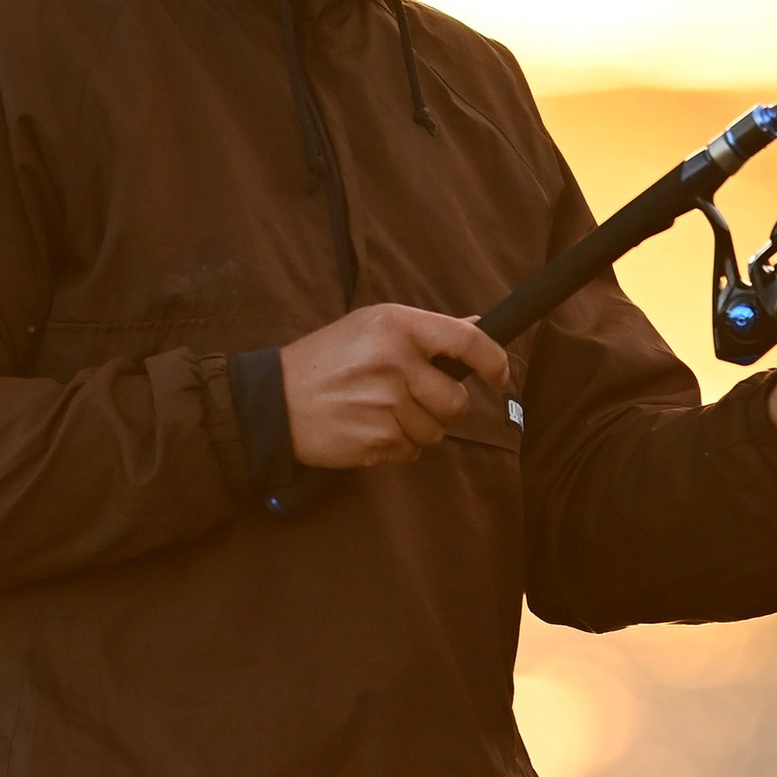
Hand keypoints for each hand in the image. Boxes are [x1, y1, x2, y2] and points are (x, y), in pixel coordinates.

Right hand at [277, 303, 509, 470]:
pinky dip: (399, 447)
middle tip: (415, 402)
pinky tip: (372, 430)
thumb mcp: (370, 328)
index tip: (500, 376)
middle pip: (456, 401)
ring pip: (436, 432)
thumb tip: (478, 324)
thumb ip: (425, 331)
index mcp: (396, 326)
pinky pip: (413, 452)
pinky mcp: (379, 439)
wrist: (276, 402)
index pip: (465, 339)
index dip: (493, 360)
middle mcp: (395, 362)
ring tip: (383, 414)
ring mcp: (387, 403)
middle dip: (444, 408)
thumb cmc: (326, 362)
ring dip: (418, 430)